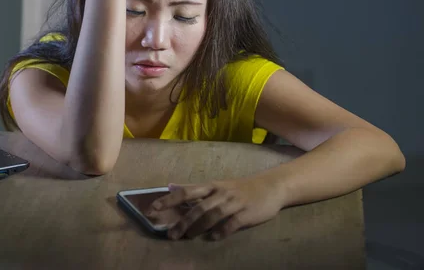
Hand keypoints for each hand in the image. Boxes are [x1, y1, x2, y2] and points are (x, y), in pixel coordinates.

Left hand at [148, 176, 286, 240]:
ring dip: (198, 226)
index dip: (169, 200)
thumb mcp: (216, 185)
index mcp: (211, 186)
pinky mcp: (246, 213)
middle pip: (197, 206)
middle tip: (170, 234)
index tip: (153, 209)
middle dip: (182, 220)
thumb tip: (171, 186)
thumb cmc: (239, 188)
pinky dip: (222, 230)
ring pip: (212, 214)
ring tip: (187, 237)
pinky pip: (232, 222)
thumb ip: (194, 188)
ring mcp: (233, 202)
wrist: (271, 186)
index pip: (185, 192)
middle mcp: (220, 193)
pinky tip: (213, 238)